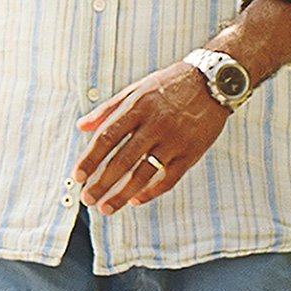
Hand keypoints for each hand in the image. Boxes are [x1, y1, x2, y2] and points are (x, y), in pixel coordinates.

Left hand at [74, 62, 229, 213]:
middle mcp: (154, 125)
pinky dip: (151, 192)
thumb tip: (81, 127)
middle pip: (123, 160)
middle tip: (87, 199)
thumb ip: (107, 110)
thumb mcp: (135, 90)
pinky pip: (169, 178)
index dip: (90, 159)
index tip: (77, 176)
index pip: (107, 137)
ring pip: (145, 173)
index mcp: (136, 108)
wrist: (213, 82)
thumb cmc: (168, 86)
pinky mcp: (192, 153)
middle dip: (102, 183)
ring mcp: (174, 141)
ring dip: (123, 194)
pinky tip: (135, 200)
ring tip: (106, 208)